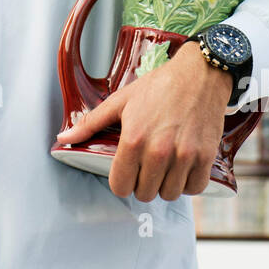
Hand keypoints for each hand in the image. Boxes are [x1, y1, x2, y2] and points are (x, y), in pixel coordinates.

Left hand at [57, 41, 231, 200]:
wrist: (200, 74)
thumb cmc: (159, 86)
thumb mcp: (120, 100)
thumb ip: (91, 123)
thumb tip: (62, 139)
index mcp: (133, 139)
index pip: (121, 186)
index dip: (121, 181)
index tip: (126, 173)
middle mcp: (158, 151)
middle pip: (145, 193)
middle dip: (143, 183)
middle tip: (147, 166)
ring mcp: (184, 156)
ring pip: (170, 194)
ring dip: (166, 184)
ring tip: (165, 166)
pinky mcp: (206, 157)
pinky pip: (194, 189)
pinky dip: (189, 183)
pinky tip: (183, 167)